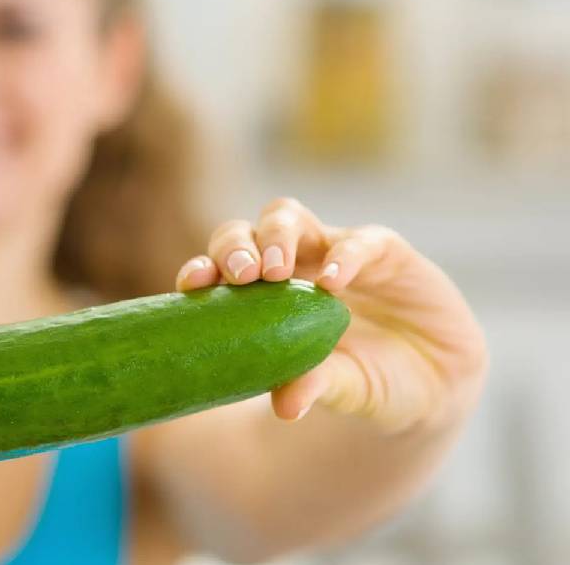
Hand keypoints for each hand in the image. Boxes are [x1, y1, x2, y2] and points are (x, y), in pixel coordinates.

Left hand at [175, 197, 486, 434]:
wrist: (432, 385)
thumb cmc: (366, 382)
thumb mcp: (340, 388)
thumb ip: (313, 386)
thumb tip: (286, 407)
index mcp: (262, 296)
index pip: (219, 269)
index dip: (201, 269)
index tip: (192, 284)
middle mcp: (291, 264)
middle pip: (245, 231)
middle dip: (235, 247)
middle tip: (240, 276)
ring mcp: (332, 251)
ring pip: (287, 217)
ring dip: (275, 237)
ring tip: (275, 273)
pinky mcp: (383, 251)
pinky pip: (360, 240)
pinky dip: (345, 256)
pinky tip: (335, 283)